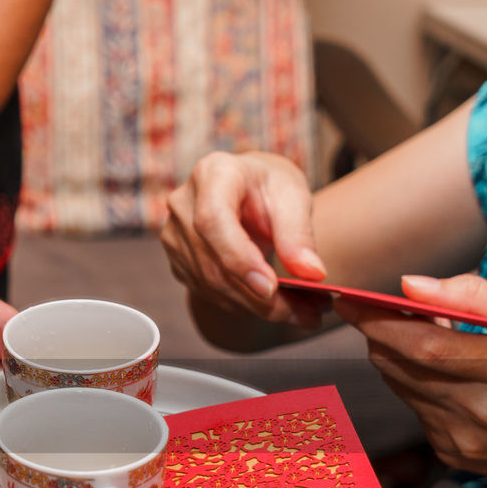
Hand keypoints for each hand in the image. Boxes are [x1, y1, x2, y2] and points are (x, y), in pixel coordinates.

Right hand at [161, 151, 327, 326]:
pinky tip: (275, 307)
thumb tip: (312, 274)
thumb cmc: (269, 187)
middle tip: (305, 313)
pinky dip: (244, 306)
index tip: (271, 288)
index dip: (239, 259)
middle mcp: (183, 205)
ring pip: (211, 285)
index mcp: (212, 174)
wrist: (247, 191)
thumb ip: (299, 234)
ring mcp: (175, 236)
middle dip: (258, 296)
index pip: (213, 221)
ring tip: (301, 313)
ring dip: (256, 307)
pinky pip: (208, 292)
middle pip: (213, 263)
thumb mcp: (293, 197)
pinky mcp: (178, 261)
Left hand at [339, 273, 486, 487]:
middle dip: (374, 332)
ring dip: (390, 353)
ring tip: (400, 328)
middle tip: (361, 307)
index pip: (427, 345)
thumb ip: (477, 296)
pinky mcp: (451, 453)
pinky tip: (430, 366)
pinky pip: (414, 406)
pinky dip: (411, 380)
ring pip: (400, 385)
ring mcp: (463, 437)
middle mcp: (484, 409)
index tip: (353, 299)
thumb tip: (411, 284)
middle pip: (402, 366)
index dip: (382, 321)